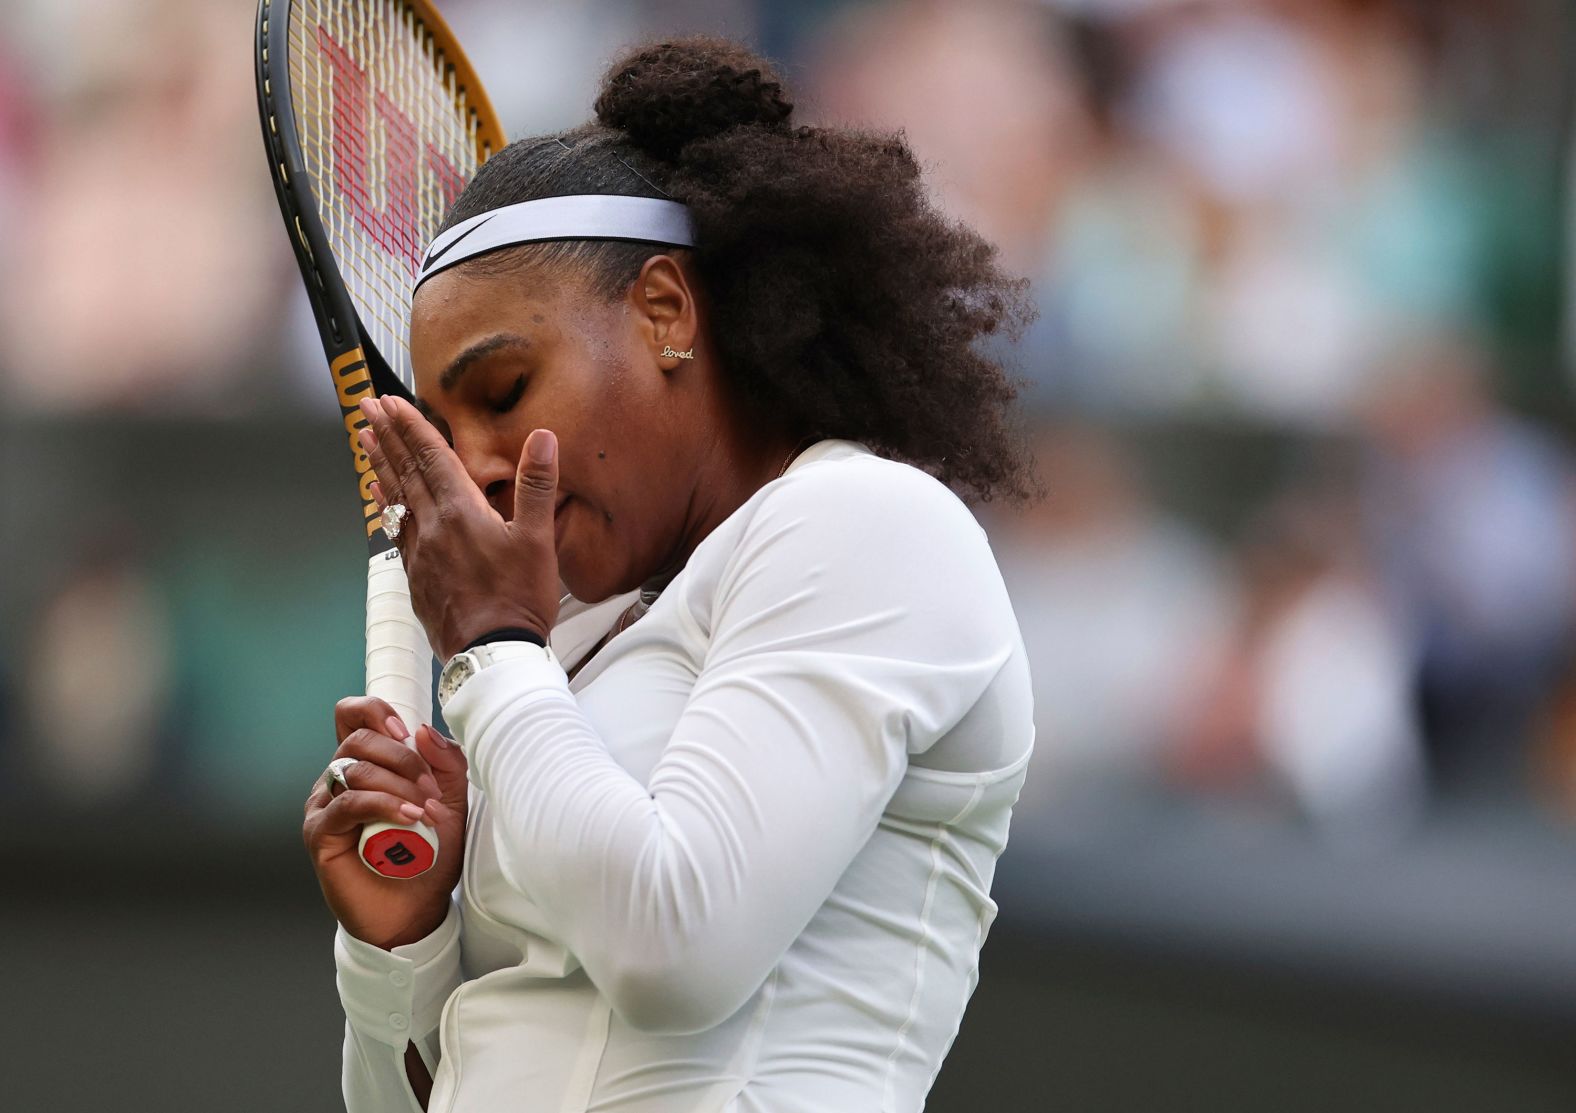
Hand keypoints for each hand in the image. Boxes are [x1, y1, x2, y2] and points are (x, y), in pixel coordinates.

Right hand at [303, 696, 468, 949]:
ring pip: (354, 770)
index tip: (406, 732)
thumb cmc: (427, 852)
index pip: (350, 715)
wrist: (416, 907)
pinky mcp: (321, 834)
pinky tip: (408, 818)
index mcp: (366, 763)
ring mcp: (325, 805)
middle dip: (403, 758)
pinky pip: (347, 804)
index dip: (374, 712)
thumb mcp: (451, 800)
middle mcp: (339, 779)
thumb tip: (424, 730)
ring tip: (425, 813)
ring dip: (398, 786)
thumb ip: (446, 763)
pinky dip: (382, 805)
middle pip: (358, 740)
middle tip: (432, 791)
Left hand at [357, 395, 560, 659]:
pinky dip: (386, 506)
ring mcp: (421, 553)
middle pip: (405, 472)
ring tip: (364, 441)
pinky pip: (396, 530)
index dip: (410, 426)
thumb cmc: (518, 600)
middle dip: (386, 436)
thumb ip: (536, 485)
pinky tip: (381, 498)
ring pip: (395, 499)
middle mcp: (433, 527)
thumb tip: (543, 438)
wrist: (492, 654)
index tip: (390, 402)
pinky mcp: (417, 577)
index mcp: (461, 512)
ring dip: (380, 466)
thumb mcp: (539, 539)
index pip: (431, 458)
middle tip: (367, 408)